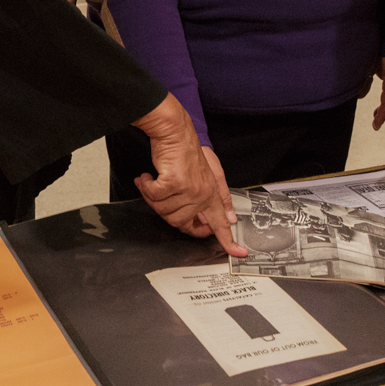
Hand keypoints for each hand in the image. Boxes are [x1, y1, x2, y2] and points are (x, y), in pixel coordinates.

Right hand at [132, 95, 244, 255]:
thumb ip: (219, 196)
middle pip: (180, 223)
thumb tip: (230, 217)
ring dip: (153, 196)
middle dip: (164, 209)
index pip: (222, 223)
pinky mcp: (174, 184)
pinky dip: (146, 186)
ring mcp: (189, 190)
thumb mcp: (209, 173)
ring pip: (164, 211)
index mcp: (212, 194)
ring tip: (153, 181)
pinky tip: (147, 177)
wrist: (174, 131)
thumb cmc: (186, 150)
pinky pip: (154, 196)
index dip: (229, 241)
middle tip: (161, 193)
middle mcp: (202, 194)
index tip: (238, 254)